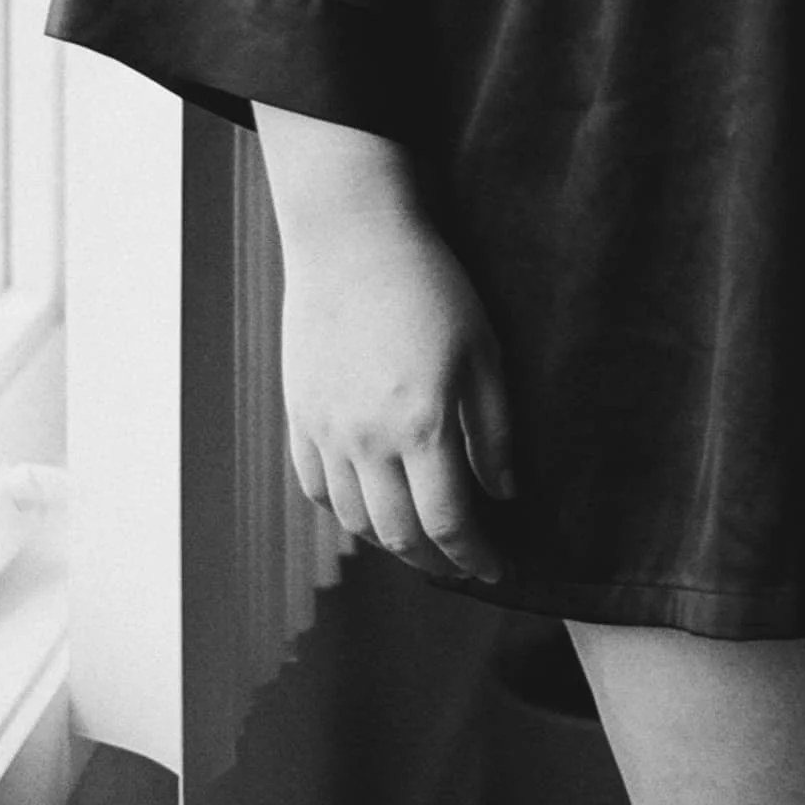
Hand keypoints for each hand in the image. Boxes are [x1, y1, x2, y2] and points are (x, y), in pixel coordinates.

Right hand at [253, 104, 516, 582]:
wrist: (351, 237)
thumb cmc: (429, 284)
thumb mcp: (483, 350)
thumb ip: (494, 429)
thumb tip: (504, 492)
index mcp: (421, 427)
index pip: (450, 522)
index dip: (476, 556)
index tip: (496, 568)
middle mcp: (367, 442)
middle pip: (400, 536)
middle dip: (437, 562)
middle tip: (462, 565)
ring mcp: (327, 432)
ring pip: (356, 521)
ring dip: (391, 542)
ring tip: (420, 539)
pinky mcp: (300, 416)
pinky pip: (317, 489)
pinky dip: (345, 512)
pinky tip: (368, 506)